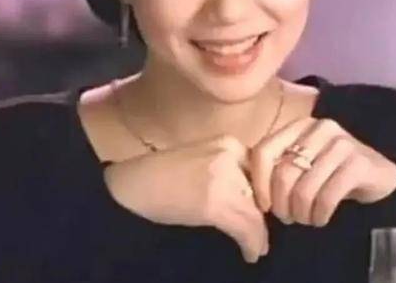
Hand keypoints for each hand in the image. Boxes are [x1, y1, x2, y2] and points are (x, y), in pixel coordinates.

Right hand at [103, 135, 268, 262]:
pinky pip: (247, 228)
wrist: (131, 186)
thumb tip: (255, 197)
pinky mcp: (216, 202)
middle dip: (262, 214)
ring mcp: (224, 177)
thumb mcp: (204, 161)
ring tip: (258, 247)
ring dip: (259, 234)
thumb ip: (230, 170)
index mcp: (229, 142)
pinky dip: (252, 244)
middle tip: (262, 233)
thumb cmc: (162, 176)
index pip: (262, 172)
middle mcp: (230, 154)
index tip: (264, 212)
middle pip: (262, 191)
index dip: (265, 195)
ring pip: (256, 212)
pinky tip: (250, 253)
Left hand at [249, 117, 395, 225]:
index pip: (263, 152)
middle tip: (288, 219)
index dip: (258, 183)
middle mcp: (319, 128)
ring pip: (304, 188)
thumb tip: (245, 189)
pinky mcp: (359, 163)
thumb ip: (277, 168)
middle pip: (283, 173)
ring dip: (301, 213)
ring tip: (305, 220)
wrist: (379, 177)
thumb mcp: (302, 165)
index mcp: (298, 125)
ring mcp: (341, 143)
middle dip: (281, 204)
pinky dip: (320, 214)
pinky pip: (327, 196)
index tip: (263, 206)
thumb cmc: (331, 174)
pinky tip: (321, 219)